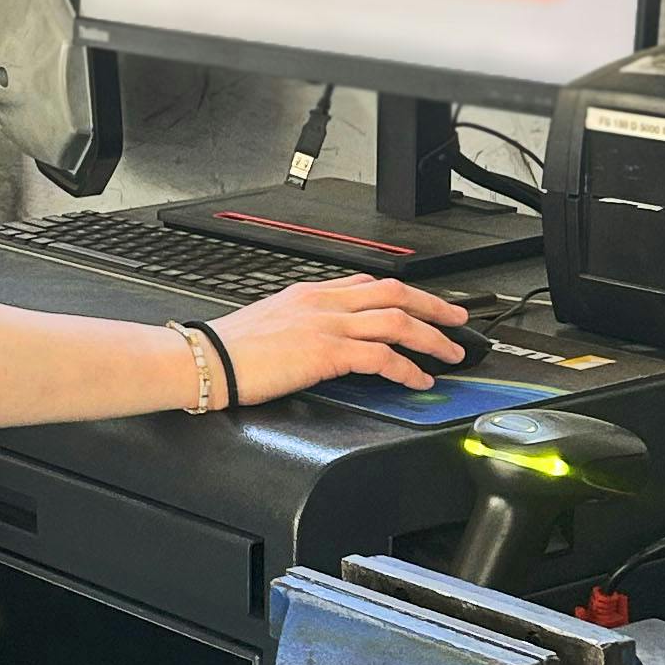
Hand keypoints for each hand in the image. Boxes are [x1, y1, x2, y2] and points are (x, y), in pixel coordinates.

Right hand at [213, 276, 469, 399]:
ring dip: (431, 337)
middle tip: (458, 319)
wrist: (205, 361)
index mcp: (310, 293)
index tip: (422, 305)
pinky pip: (382, 357)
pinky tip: (418, 380)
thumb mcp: (270, 323)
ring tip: (450, 353)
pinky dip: (407, 369)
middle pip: (395, 292)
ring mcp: (327, 324)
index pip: (369, 284)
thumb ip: (303, 324)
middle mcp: (323, 302)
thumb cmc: (228, 350)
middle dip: (433, 305)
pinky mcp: (327, 352)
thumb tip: (323, 341)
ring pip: (397, 320)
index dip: (404, 294)